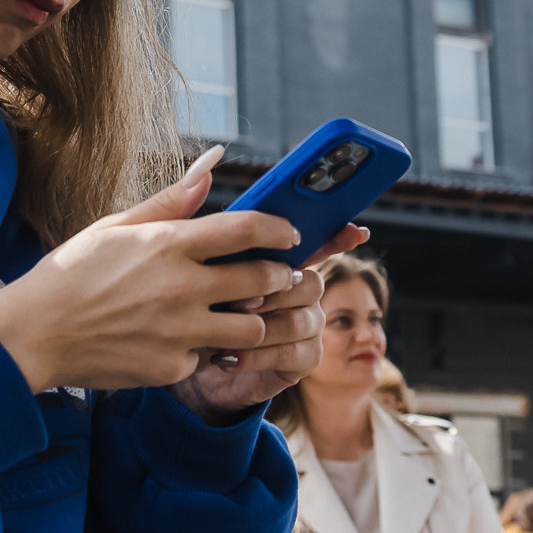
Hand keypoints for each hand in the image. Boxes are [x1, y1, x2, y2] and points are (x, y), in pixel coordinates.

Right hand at [0, 146, 305, 394]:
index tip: (290, 235)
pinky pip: (209, 358)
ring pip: (250, 327)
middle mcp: (180, 287)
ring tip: (241, 312)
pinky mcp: (171, 367)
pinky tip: (188, 341)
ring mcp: (178, 331)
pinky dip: (206, 351)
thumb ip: (168, 203)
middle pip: (261, 279)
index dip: (278, 230)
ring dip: (253, 318)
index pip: (246, 229)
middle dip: (280, 276)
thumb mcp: (113, 226)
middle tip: (279, 276)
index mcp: (166, 244)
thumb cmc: (69, 274)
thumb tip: (210, 168)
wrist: (32, 335)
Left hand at [170, 218, 367, 421]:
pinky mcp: (300, 360)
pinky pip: (298, 352)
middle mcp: (297, 289)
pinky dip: (260, 354)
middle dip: (275, 290)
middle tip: (233, 299)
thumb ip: (194, 218)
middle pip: (310, 281)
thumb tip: (206, 167)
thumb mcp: (180, 261)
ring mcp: (304, 325)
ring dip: (264, 324)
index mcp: (274, 260)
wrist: (177, 365)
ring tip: (221, 331)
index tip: (355, 229)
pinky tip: (227, 356)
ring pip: (306, 317)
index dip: (336, 234)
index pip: (313, 241)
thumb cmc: (180, 308)